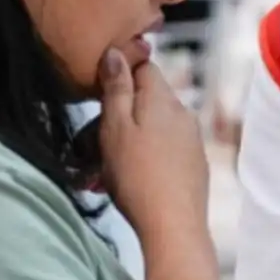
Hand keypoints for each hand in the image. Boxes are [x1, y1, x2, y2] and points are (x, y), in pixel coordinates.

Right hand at [96, 49, 212, 256]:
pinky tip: (120, 184)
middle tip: (86, 150)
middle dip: (113, 120)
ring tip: (96, 175)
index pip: (143, 68)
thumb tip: (117, 53)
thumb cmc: (138, 176)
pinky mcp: (193, 164)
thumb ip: (116, 89)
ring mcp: (191, 140)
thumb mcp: (116, 128)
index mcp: (163, 99)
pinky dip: (139, 161)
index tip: (96, 97)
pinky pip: (160, 152)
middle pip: (143, 103)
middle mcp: (183, 114)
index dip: (118, 76)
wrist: (174, 226)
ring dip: (121, 146)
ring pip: (148, 131)